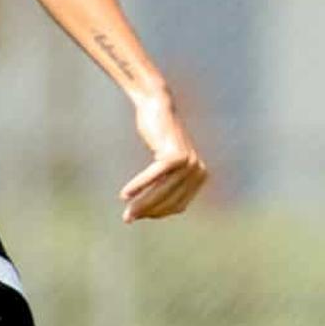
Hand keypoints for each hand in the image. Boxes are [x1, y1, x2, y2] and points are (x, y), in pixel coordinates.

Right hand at [119, 93, 206, 221]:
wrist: (157, 106)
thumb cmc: (158, 136)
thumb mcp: (166, 163)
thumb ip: (166, 184)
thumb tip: (151, 214)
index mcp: (199, 176)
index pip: (177, 205)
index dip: (158, 213)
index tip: (140, 216)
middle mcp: (197, 170)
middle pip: (169, 201)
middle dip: (147, 212)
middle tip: (128, 219)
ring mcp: (187, 163)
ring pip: (160, 192)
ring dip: (141, 204)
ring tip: (126, 212)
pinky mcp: (174, 156)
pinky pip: (153, 178)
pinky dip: (138, 186)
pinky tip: (125, 195)